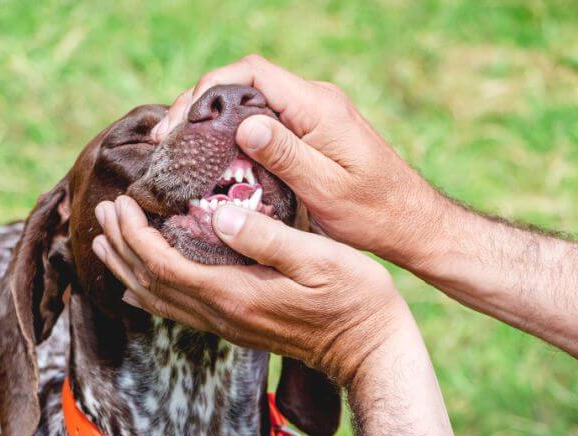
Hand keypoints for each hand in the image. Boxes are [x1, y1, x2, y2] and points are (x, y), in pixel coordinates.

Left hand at [92, 196, 405, 385]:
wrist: (368, 348)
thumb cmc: (353, 298)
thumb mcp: (318, 258)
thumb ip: (266, 237)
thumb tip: (218, 215)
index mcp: (234, 294)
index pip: (163, 265)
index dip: (135, 235)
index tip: (122, 203)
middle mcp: (221, 314)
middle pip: (150, 283)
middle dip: (121, 247)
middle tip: (102, 214)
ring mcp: (227, 324)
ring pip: (158, 300)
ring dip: (128, 269)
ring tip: (108, 243)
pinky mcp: (236, 326)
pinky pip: (178, 309)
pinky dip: (151, 289)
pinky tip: (146, 280)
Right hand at [152, 54, 452, 267]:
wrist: (409, 221)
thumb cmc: (373, 211)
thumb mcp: (327, 189)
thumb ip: (288, 155)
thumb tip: (244, 126)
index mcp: (317, 107)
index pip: (253, 73)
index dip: (209, 89)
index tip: (180, 121)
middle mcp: (313, 102)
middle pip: (245, 82)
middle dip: (201, 104)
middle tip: (168, 139)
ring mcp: (311, 116)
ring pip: (250, 101)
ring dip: (213, 120)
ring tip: (180, 149)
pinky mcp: (310, 132)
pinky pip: (263, 120)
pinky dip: (232, 133)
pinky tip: (212, 156)